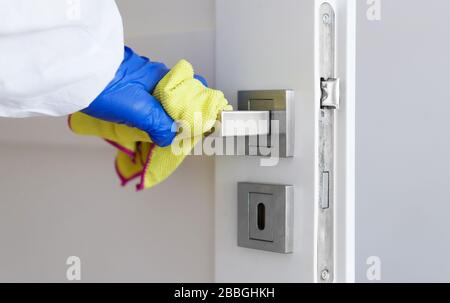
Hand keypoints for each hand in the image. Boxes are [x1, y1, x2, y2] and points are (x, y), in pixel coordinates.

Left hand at [82, 46, 206, 146]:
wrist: (74, 72)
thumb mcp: (140, 111)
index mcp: (163, 77)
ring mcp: (138, 77)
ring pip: (159, 98)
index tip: (197, 126)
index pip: (194, 89)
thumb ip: (160, 125)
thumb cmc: (107, 87)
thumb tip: (171, 137)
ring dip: (160, 115)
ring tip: (156, 133)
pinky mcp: (123, 82)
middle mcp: (154, 74)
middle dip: (178, 114)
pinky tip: (139, 122)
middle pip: (177, 95)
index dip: (198, 108)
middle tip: (175, 133)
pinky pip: (144, 98)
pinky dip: (146, 111)